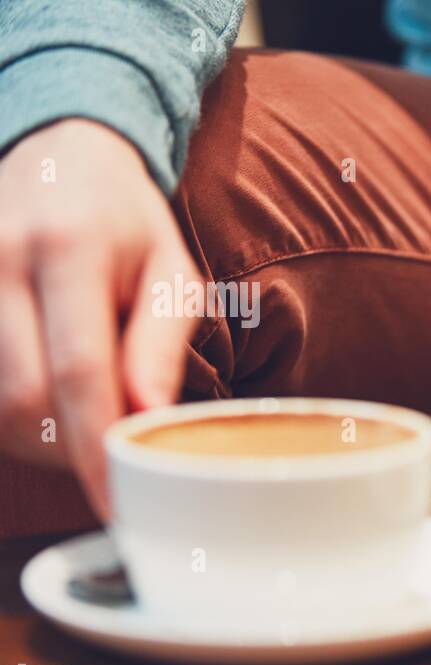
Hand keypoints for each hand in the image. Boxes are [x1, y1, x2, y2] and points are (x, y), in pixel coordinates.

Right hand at [0, 119, 203, 516]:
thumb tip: (147, 421)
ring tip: (80, 427)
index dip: (95, 449)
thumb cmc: (125, 222)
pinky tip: (42, 404)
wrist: (57, 150)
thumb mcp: (168, 271)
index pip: (78, 373)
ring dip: (35, 439)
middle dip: (66, 451)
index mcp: (69, 248)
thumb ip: (159, 345)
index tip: (117, 502)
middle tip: (107, 465)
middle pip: (21, 398)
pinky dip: (8, 414)